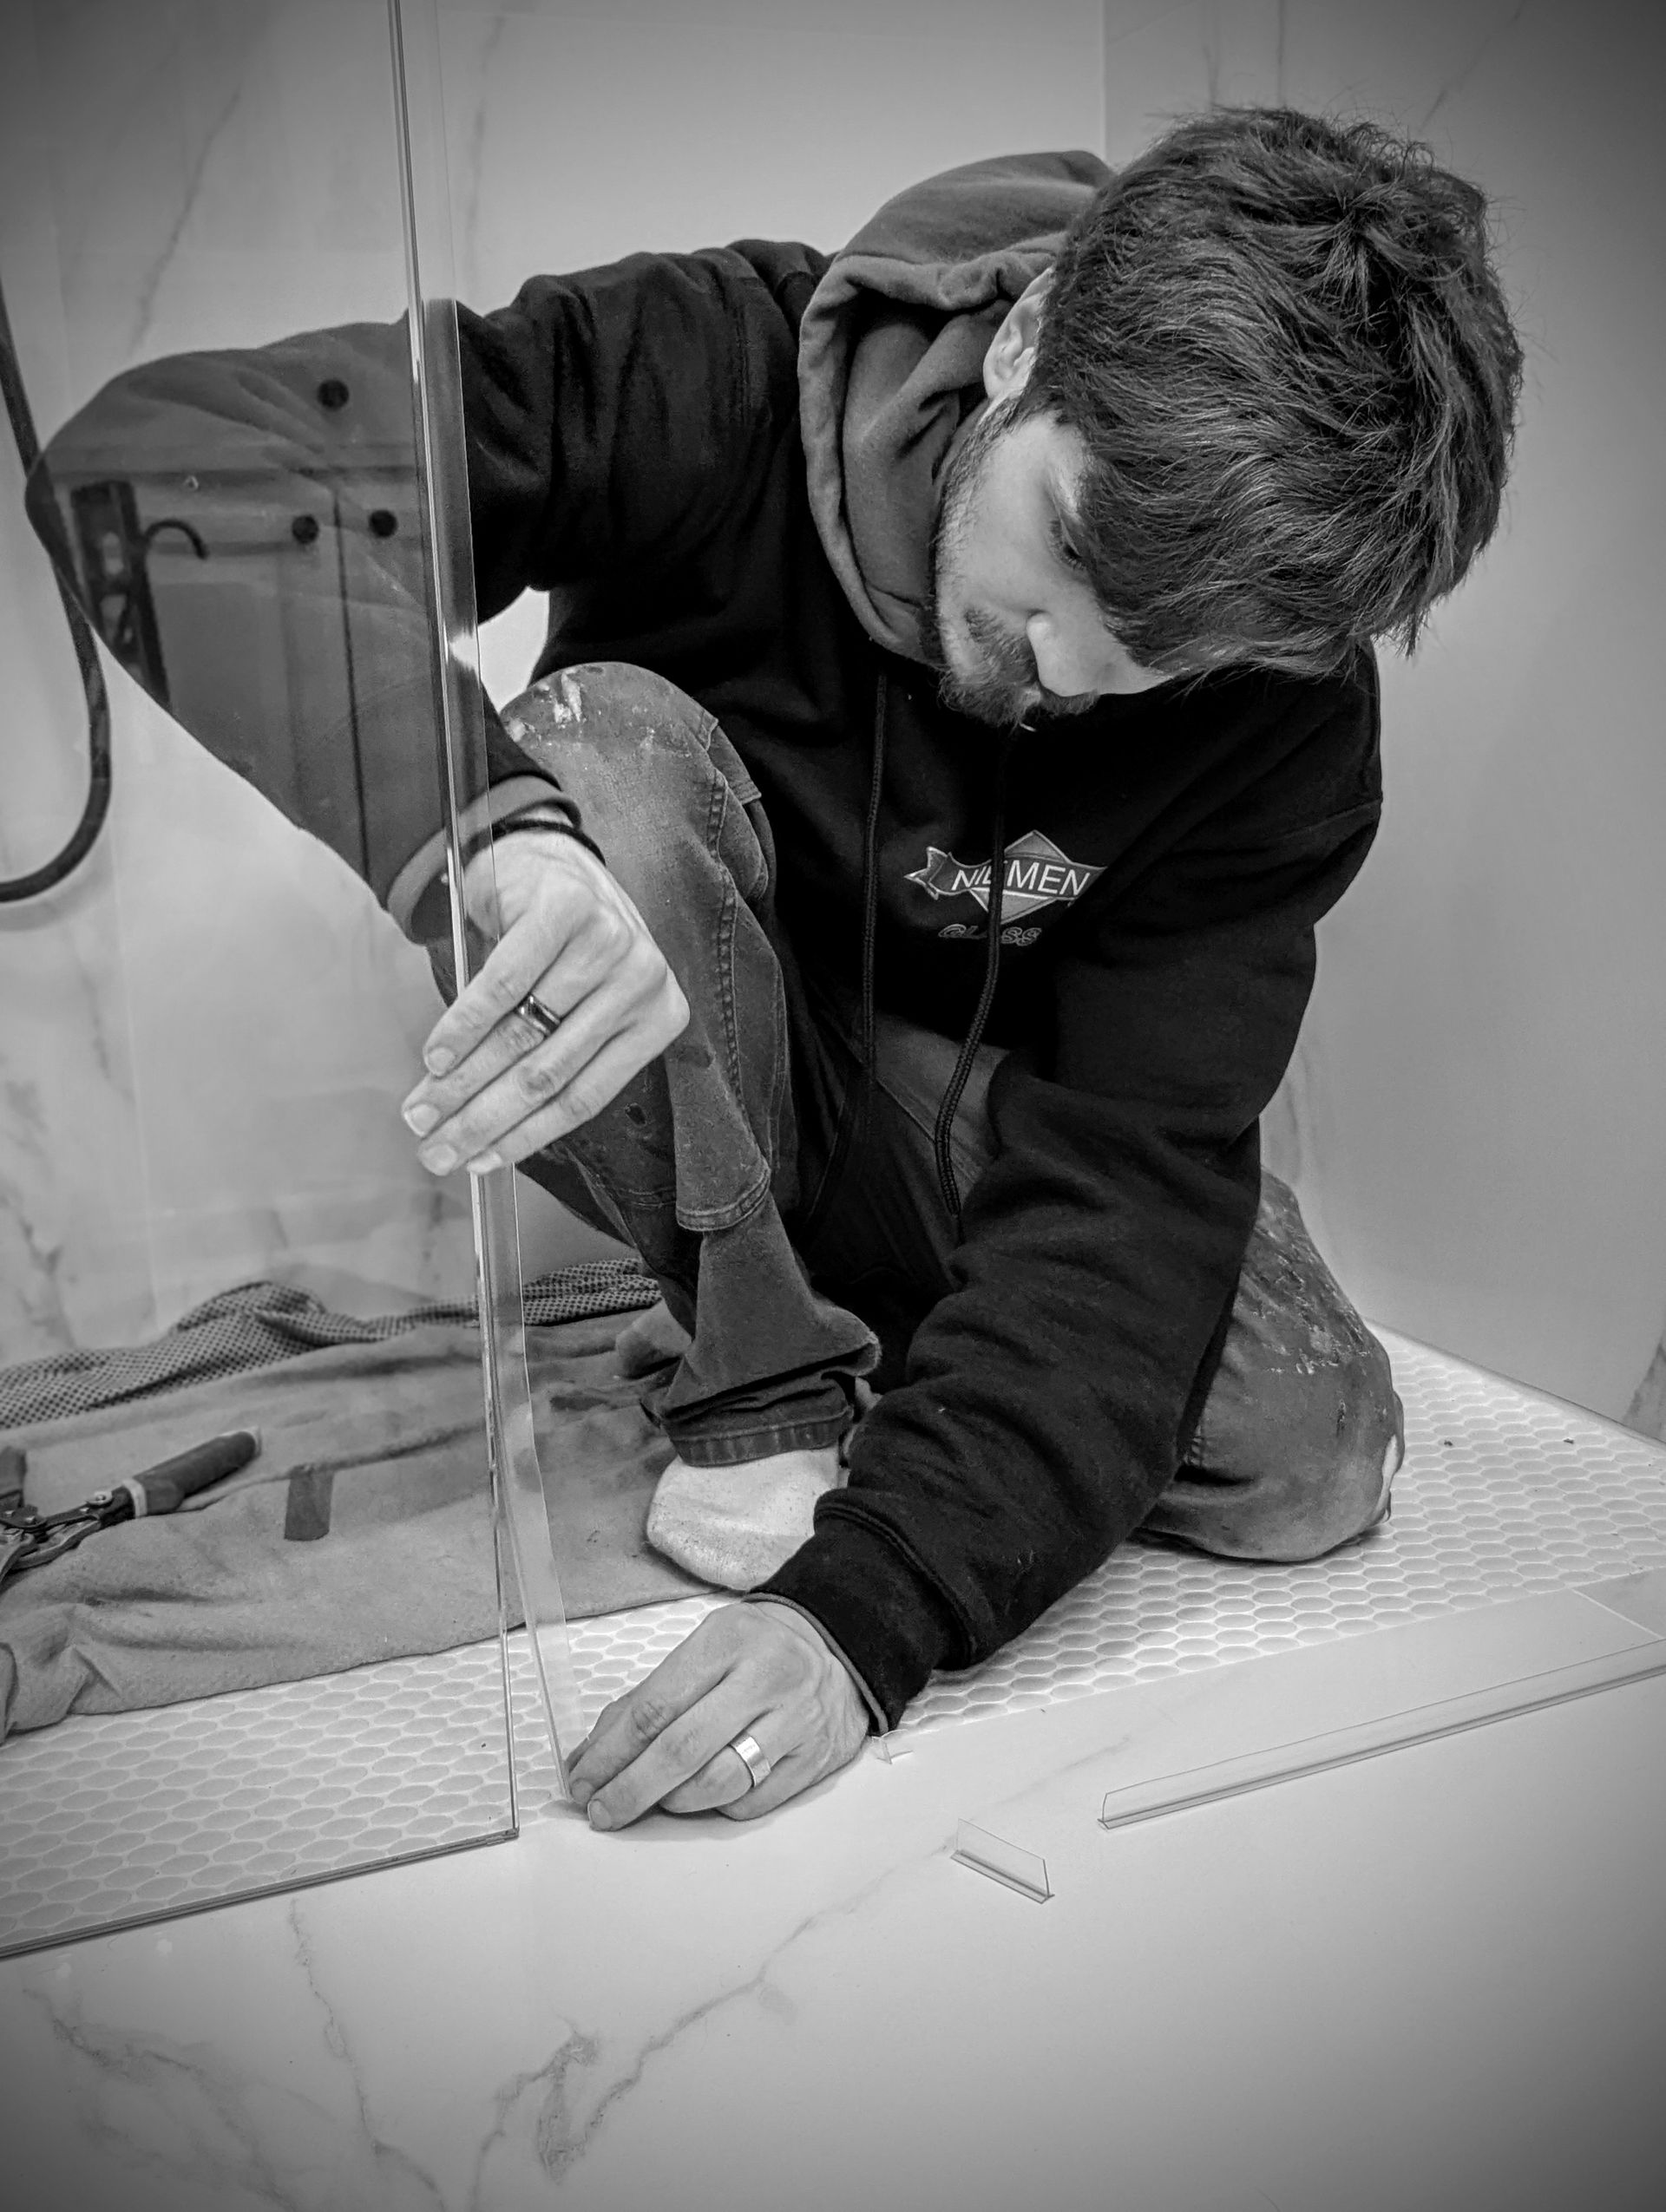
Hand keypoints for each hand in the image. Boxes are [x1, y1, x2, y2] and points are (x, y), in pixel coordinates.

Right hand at [400, 830, 687, 1175]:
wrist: (546, 859)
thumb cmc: (559, 950)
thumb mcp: (575, 1008)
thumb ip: (550, 1062)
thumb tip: (484, 1140)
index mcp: (656, 1017)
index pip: (585, 1096)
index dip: (524, 1137)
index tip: (477, 1163)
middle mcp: (643, 981)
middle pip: (547, 1073)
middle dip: (482, 1121)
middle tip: (435, 1149)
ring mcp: (610, 942)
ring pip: (521, 1036)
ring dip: (461, 1083)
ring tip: (421, 1110)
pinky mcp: (567, 910)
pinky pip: (503, 986)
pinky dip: (462, 1027)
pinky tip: (434, 1057)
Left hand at [568, 1601, 870, 1828]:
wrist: (836, 1647)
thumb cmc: (754, 1651)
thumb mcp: (703, 1650)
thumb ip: (647, 1699)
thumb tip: (590, 1757)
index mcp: (726, 1641)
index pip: (654, 1708)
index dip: (610, 1752)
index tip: (581, 1781)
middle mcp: (765, 1678)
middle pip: (682, 1750)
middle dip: (630, 1789)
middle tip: (601, 1812)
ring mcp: (796, 1721)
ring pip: (718, 1784)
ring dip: (673, 1802)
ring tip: (655, 1800)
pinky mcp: (816, 1758)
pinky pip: (752, 1803)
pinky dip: (717, 1807)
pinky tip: (706, 1794)